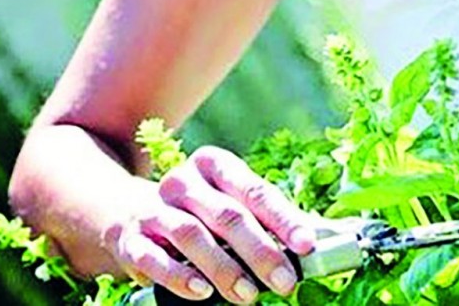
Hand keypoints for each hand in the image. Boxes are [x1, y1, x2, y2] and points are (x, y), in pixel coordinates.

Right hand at [101, 145, 317, 303]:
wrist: (131, 213)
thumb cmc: (201, 211)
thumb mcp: (233, 204)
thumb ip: (273, 219)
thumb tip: (327, 237)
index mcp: (215, 165)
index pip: (256, 191)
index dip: (284, 219)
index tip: (307, 245)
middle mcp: (183, 182)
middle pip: (228, 216)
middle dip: (261, 251)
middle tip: (285, 281)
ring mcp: (154, 209)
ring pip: (192, 235)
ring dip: (224, 268)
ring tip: (249, 294)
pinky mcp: (130, 238)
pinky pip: (153, 257)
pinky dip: (179, 275)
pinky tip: (201, 291)